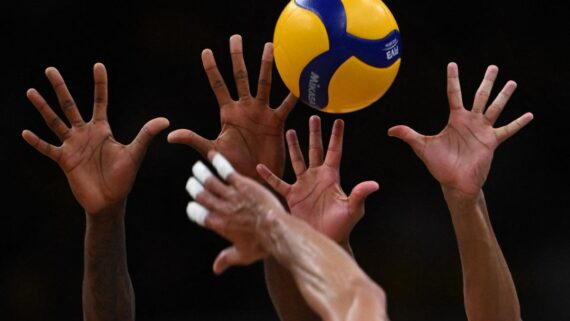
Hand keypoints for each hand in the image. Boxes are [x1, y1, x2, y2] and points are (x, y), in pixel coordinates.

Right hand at [21, 63, 169, 214]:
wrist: (110, 201)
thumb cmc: (123, 178)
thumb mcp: (135, 154)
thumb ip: (146, 135)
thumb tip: (165, 120)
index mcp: (102, 129)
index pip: (100, 101)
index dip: (100, 84)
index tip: (98, 65)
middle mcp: (85, 134)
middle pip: (70, 105)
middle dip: (61, 88)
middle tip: (50, 69)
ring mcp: (72, 146)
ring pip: (55, 122)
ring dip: (43, 108)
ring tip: (31, 91)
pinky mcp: (64, 160)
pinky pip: (47, 148)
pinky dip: (37, 142)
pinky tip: (25, 132)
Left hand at [168, 34, 296, 181]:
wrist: (253, 180)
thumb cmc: (232, 166)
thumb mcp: (212, 150)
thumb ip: (193, 139)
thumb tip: (170, 135)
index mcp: (228, 113)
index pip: (218, 86)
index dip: (212, 69)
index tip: (206, 51)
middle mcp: (245, 109)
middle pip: (241, 77)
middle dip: (238, 58)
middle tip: (235, 38)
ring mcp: (261, 113)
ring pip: (264, 84)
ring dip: (266, 66)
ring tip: (269, 46)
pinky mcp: (276, 122)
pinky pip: (285, 105)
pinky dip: (293, 94)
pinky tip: (299, 80)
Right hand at [186, 151, 287, 273]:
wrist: (277, 230)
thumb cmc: (262, 245)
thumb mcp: (243, 255)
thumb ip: (227, 259)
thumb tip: (216, 269)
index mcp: (218, 225)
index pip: (198, 215)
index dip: (193, 209)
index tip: (191, 205)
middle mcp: (221, 209)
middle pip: (201, 195)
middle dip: (193, 188)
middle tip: (190, 182)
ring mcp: (231, 195)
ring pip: (210, 181)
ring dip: (201, 173)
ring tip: (197, 167)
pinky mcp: (242, 184)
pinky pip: (226, 171)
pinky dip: (218, 162)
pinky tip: (212, 155)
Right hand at [257, 115, 378, 244]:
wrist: (325, 240)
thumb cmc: (342, 226)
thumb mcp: (352, 209)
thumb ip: (359, 194)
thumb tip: (374, 184)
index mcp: (332, 177)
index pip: (334, 151)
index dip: (336, 136)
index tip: (338, 120)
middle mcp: (317, 177)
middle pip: (315, 150)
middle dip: (314, 134)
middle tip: (313, 117)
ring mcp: (303, 185)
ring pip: (297, 161)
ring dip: (293, 147)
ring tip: (289, 131)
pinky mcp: (292, 196)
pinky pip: (278, 183)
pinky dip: (269, 175)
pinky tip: (260, 166)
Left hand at [388, 62, 532, 196]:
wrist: (454, 183)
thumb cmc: (439, 165)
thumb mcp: (423, 147)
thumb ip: (409, 135)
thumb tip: (390, 130)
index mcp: (455, 119)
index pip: (454, 94)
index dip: (453, 79)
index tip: (453, 64)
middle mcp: (470, 121)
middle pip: (480, 96)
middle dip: (486, 81)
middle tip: (493, 67)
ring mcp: (482, 130)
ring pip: (495, 108)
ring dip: (504, 96)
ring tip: (512, 82)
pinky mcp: (492, 141)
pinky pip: (507, 130)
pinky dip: (518, 123)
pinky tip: (529, 114)